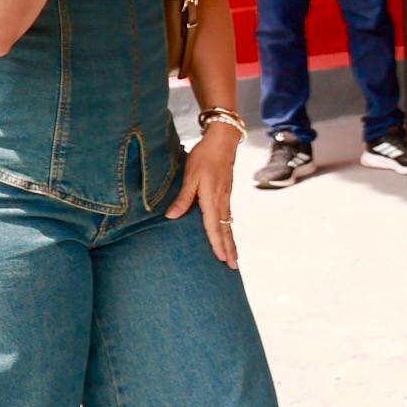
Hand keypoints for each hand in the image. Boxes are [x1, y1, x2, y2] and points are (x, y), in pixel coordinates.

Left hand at [165, 122, 240, 267]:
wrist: (223, 141)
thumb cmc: (204, 156)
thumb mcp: (190, 176)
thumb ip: (183, 197)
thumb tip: (172, 217)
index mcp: (212, 199)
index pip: (214, 227)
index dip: (217, 244)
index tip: (222, 259)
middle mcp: (222, 201)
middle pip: (226, 230)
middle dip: (230, 248)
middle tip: (234, 266)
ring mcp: (226, 198)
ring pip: (229, 224)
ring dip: (231, 241)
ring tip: (234, 256)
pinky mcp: (226, 193)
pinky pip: (228, 216)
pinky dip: (229, 229)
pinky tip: (228, 233)